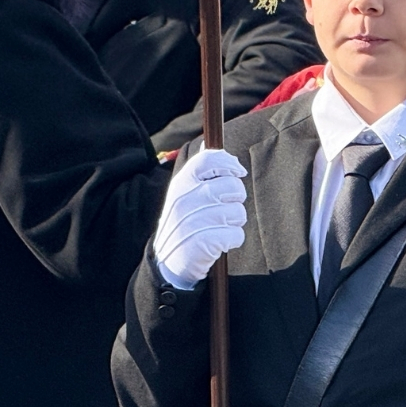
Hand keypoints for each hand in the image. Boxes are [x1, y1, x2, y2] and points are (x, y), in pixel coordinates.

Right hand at [152, 149, 247, 288]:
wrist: (167, 263)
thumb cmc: (183, 224)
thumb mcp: (183, 195)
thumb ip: (198, 171)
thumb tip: (207, 142)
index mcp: (181, 183)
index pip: (210, 159)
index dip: (229, 163)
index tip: (237, 173)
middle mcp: (186, 198)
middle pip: (234, 187)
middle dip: (235, 201)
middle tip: (222, 212)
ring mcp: (193, 220)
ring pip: (238, 212)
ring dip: (234, 223)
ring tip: (217, 229)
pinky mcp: (202, 242)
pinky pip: (237, 235)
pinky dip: (232, 241)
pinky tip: (219, 243)